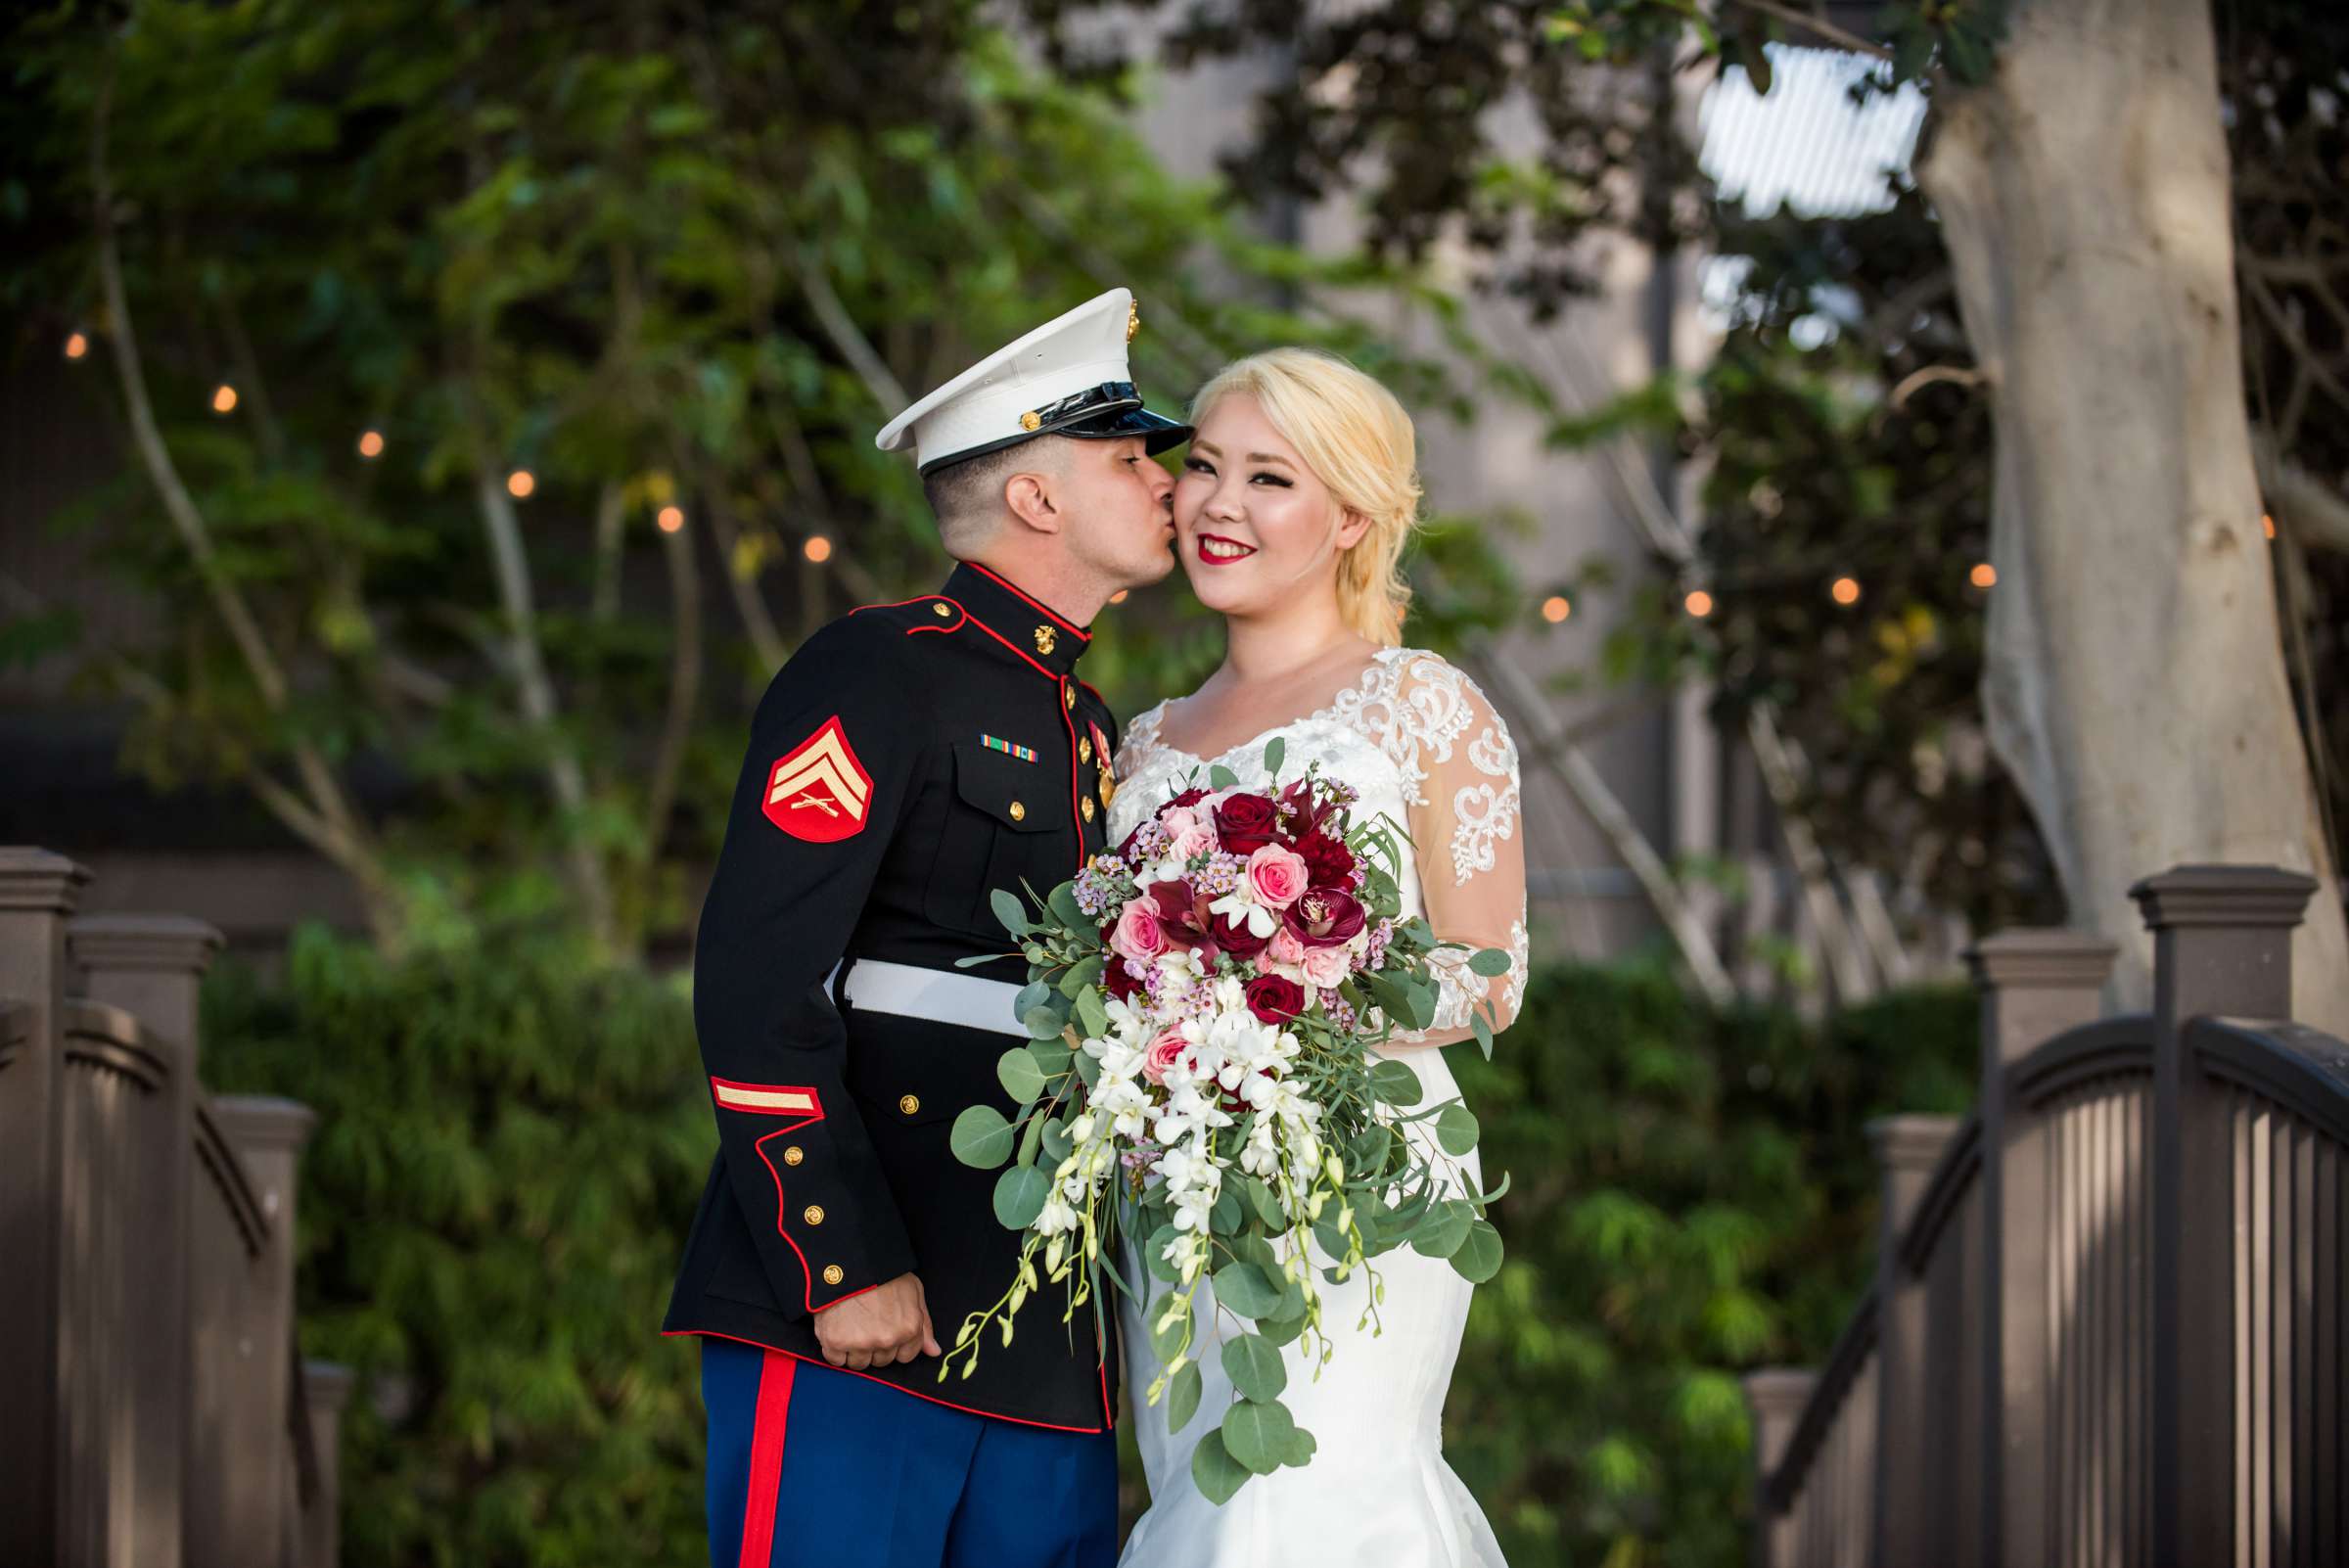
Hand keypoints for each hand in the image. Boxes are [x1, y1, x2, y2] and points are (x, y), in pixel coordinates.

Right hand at [811, 1272, 940, 1370]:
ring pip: (859, 1363)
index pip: (905, 1357)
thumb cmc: (884, 1273)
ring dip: (854, 1350)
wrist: (849, 1260)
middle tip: (866, 1323)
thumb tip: (934, 1352)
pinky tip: (836, 1330)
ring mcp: (860, 1342)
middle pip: (881, 1361)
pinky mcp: (834, 1342)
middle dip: (875, 1346)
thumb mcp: (913, 1291)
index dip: (896, 1345)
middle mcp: (886, 1340)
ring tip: (851, 1325)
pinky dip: (834, 1349)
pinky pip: (835, 1360)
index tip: (885, 1330)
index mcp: (908, 1329)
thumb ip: (924, 1324)